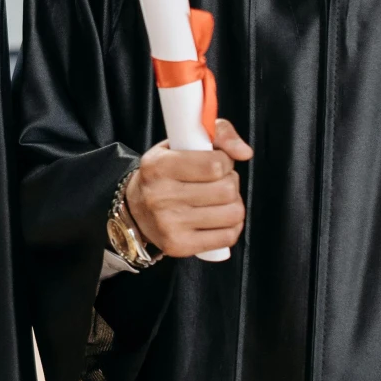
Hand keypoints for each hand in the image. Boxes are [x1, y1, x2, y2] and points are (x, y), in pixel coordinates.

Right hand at [124, 118, 253, 256]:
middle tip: (216, 183)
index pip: (215, 164)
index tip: (217, 163)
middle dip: (230, 183)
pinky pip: (228, 237)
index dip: (225, 161)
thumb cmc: (165, 173)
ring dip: (233, 204)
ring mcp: (169, 224)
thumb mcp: (181, 142)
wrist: (135, 208)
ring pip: (233, 213)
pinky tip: (217, 219)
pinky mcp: (179, 246)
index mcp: (158, 166)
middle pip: (227, 190)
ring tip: (218, 200)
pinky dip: (231, 226)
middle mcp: (160, 196)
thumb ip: (218, 133)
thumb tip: (245, 152)